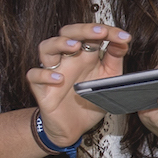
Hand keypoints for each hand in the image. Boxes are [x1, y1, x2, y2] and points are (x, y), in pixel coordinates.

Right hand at [27, 23, 131, 145]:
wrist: (74, 128)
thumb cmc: (89, 101)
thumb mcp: (108, 79)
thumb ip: (115, 60)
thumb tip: (123, 42)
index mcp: (85, 55)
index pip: (92, 33)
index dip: (108, 31)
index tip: (124, 37)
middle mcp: (68, 59)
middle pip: (68, 33)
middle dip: (83, 29)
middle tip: (100, 32)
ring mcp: (53, 72)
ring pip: (46, 47)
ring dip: (59, 43)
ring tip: (74, 46)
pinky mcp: (42, 89)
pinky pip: (34, 76)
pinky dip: (44, 75)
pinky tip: (59, 79)